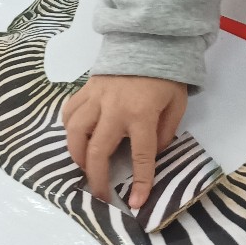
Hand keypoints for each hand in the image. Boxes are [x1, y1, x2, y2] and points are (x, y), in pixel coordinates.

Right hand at [63, 74, 187, 210]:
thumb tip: (153, 154)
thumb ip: (166, 131)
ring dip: (77, 155)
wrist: (149, 41)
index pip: (141, 156)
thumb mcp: (176, 104)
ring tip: (85, 166)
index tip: (136, 203)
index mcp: (142, 114)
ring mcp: (97, 98)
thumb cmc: (165, 75)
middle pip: (98, 150)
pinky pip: (70, 112)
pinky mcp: (87, 89)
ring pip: (75, 133)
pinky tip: (76, 137)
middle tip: (100, 193)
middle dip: (96, 178)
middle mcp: (115, 109)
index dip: (140, 182)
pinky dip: (69, 128)